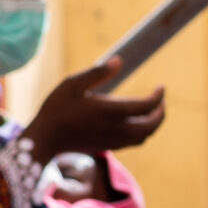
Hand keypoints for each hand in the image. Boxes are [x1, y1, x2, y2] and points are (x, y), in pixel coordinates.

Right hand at [24, 59, 164, 164]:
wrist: (45, 138)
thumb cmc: (56, 108)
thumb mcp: (71, 84)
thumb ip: (97, 73)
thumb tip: (119, 60)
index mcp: (110, 110)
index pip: (146, 106)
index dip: (158, 96)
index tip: (161, 87)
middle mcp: (116, 128)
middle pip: (151, 125)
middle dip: (161, 113)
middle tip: (162, 101)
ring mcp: (113, 140)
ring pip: (145, 136)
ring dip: (154, 125)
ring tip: (154, 113)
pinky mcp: (107, 147)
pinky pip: (134, 142)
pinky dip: (143, 133)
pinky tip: (137, 125)